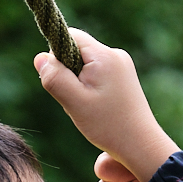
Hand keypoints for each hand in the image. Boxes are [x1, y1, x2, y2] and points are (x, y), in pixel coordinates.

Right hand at [35, 29, 178, 181]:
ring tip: (91, 106)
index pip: (70, 36)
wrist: (142, 145)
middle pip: (77, 51)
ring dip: (79, 84)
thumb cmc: (108, 125)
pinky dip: (90, 89)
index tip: (63, 83)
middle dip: (69, 74)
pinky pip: (97, 75)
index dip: (57, 56)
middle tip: (79, 100)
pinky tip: (99, 107)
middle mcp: (116, 55)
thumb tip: (40, 58)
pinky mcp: (124, 78)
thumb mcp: (74, 102)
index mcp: (105, 56)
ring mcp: (122, 66)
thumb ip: (54, 78)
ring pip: (86, 65)